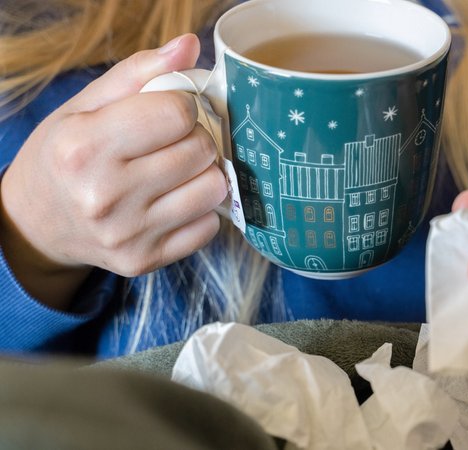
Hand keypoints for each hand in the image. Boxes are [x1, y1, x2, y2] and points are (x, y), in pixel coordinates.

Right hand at [0, 34, 227, 308]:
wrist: (35, 223)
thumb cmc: (65, 156)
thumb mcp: (85, 107)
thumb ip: (139, 73)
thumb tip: (189, 46)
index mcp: (85, 146)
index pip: (177, 113)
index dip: (183, 105)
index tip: (171, 110)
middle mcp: (105, 195)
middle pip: (200, 150)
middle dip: (196, 138)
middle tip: (174, 141)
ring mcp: (127, 234)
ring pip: (213, 189)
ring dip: (205, 174)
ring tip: (178, 170)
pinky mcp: (144, 260)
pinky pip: (208, 228)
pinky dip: (200, 210)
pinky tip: (174, 201)